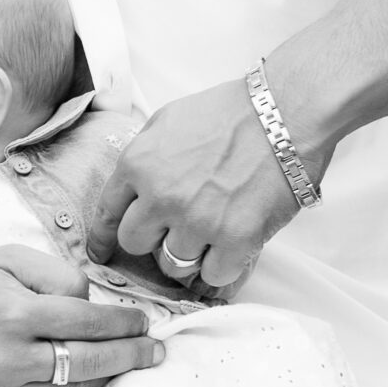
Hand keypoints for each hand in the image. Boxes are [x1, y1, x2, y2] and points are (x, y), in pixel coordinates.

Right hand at [0, 246, 160, 386]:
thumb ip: (51, 271)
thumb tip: (90, 299)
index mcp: (11, 313)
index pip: (87, 321)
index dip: (123, 322)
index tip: (142, 321)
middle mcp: (8, 359)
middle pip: (91, 362)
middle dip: (132, 355)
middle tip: (155, 350)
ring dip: (108, 378)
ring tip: (128, 365)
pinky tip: (86, 381)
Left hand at [89, 72, 317, 293]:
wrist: (286, 110)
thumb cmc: (230, 111)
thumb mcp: (167, 121)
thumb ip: (144, 157)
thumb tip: (132, 188)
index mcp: (138, 164)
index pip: (107, 212)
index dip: (103, 237)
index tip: (101, 252)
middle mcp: (161, 196)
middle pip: (135, 244)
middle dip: (151, 240)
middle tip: (174, 231)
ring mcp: (198, 220)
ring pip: (174, 264)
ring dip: (189, 255)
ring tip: (210, 235)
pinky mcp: (236, 238)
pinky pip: (215, 276)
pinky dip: (222, 270)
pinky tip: (230, 253)